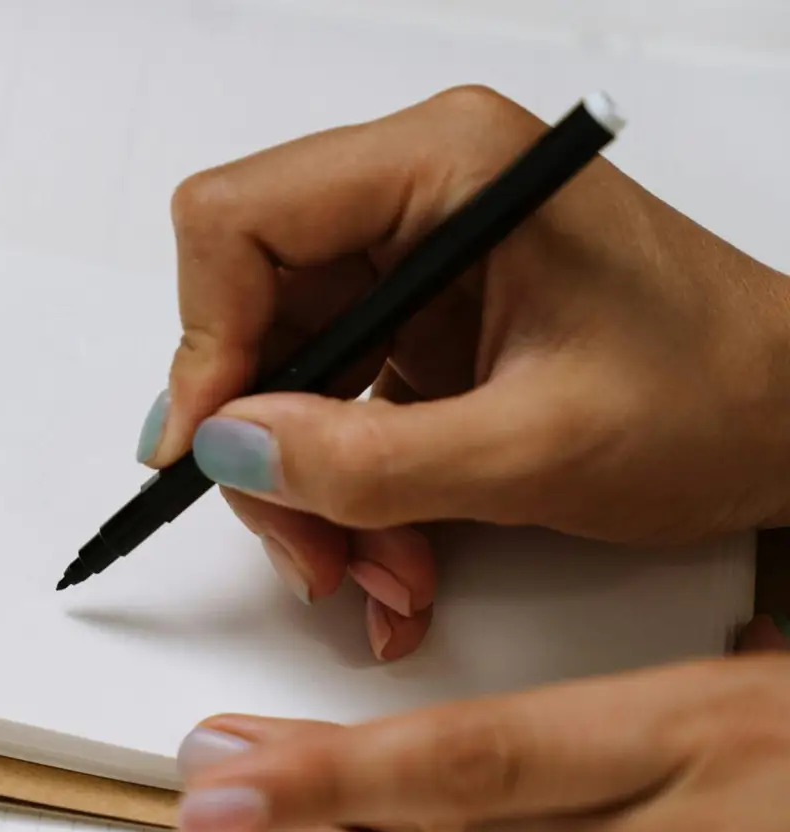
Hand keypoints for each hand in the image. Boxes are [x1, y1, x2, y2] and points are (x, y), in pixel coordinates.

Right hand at [145, 85, 789, 659]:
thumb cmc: (721, 400)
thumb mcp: (537, 449)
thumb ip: (369, 457)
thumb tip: (230, 448)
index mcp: (447, 166)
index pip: (238, 221)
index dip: (204, 341)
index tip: (212, 449)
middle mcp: (416, 195)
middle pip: (244, 311)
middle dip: (264, 447)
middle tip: (311, 548)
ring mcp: (412, 261)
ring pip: (274, 375)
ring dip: (305, 489)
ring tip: (373, 571)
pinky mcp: (417, 323)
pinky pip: (323, 407)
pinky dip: (341, 491)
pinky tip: (393, 550)